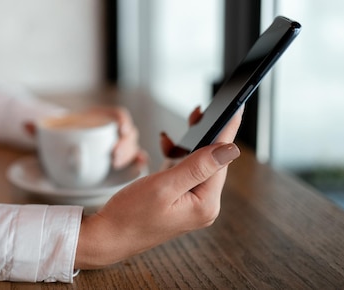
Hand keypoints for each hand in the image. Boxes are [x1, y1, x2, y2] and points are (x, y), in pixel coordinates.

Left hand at [24, 106, 146, 168]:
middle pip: (129, 133)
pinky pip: (136, 161)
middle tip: (113, 156)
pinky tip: (139, 166)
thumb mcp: (50, 135)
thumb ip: (40, 131)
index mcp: (101, 118)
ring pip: (134, 147)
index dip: (123, 120)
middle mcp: (114, 131)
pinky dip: (139, 163)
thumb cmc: (62, 139)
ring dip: (130, 155)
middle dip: (125, 144)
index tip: (121, 129)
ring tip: (115, 165)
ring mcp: (120, 147)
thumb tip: (26, 124)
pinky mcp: (122, 162)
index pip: (119, 115)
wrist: (65, 152)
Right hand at [74, 106, 242, 268]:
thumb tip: (229, 149)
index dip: (226, 131)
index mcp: (204, 204)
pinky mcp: (179, 200)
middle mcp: (203, 205)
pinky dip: (177, 157)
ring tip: (178, 131)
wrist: (108, 236)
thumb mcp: (163, 186)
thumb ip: (197, 166)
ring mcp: (191, 203)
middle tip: (201, 111)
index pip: (221, 160)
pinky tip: (167, 148)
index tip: (236, 106)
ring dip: (188, 146)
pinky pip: (185, 172)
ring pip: (198, 164)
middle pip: (212, 161)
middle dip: (206, 136)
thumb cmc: (130, 215)